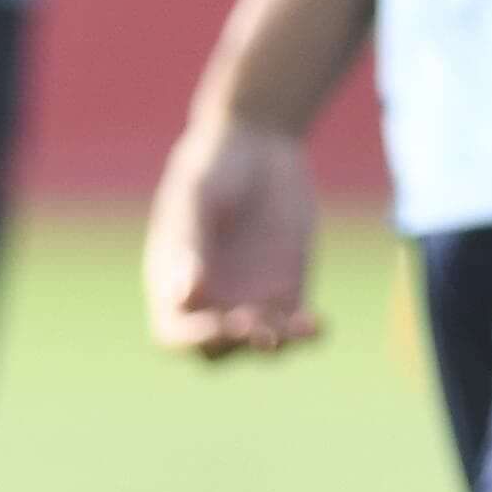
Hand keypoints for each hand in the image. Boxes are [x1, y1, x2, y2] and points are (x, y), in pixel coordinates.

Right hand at [145, 115, 323, 357]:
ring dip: (276, 345)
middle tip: (260, 324)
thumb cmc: (214, 164)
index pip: (174, 332)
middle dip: (237, 344)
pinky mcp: (286, 291)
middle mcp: (209, 298)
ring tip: (297, 326)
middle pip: (216, 349)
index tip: (222, 325)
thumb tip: (184, 295)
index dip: (194, 339)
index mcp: (173, 279)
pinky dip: (305, 335)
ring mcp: (248, 297)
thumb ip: (189, 243)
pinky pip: (294, 327)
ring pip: (259, 345)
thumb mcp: (197, 196)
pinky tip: (318, 325)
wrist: (259, 141)